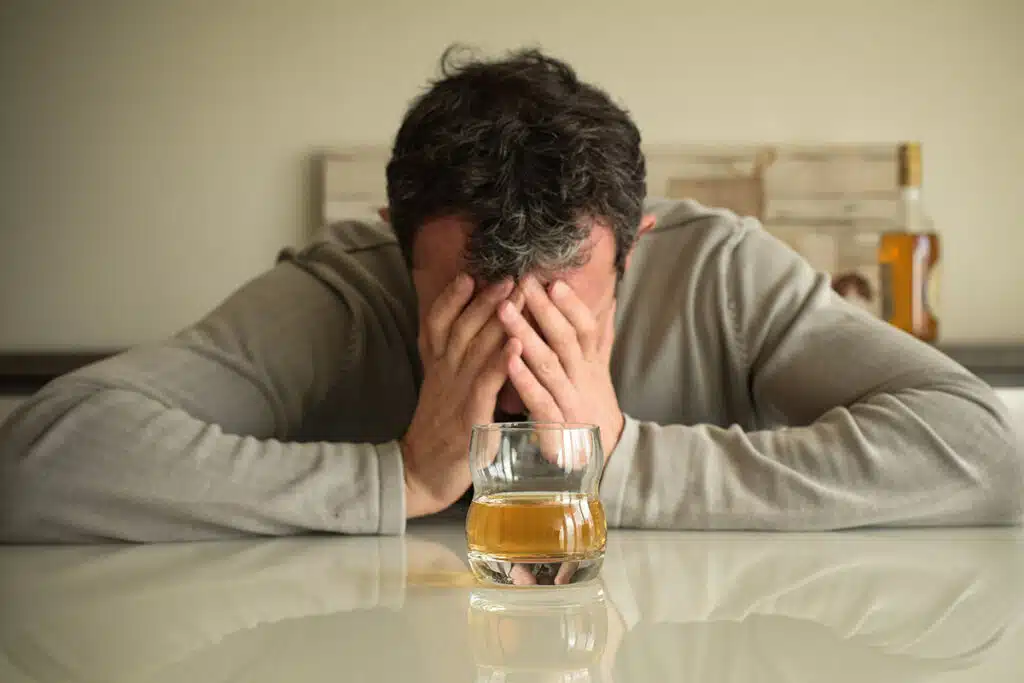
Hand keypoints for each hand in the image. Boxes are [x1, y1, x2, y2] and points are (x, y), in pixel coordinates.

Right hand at [401, 274, 523, 517]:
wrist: (420, 475)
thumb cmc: (440, 434)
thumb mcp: (443, 392)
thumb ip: (457, 366)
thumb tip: (480, 341)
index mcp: (437, 368)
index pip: (439, 324)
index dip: (452, 298)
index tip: (470, 274)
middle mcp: (444, 375)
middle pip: (463, 328)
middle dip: (486, 299)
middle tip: (510, 274)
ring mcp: (456, 394)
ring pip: (476, 348)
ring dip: (498, 319)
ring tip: (517, 295)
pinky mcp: (469, 418)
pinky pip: (485, 385)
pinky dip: (501, 362)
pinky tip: (517, 344)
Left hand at [498, 276, 623, 456]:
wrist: (598, 457)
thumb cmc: (590, 406)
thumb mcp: (598, 370)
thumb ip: (599, 336)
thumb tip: (608, 299)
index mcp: (590, 363)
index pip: (586, 327)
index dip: (572, 305)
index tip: (554, 281)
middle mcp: (581, 377)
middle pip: (565, 339)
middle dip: (544, 309)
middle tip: (523, 281)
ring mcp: (569, 400)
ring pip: (549, 364)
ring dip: (526, 335)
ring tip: (504, 310)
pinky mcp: (556, 425)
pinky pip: (540, 399)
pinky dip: (525, 380)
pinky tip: (509, 360)